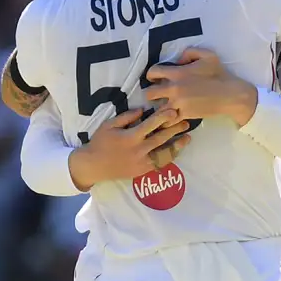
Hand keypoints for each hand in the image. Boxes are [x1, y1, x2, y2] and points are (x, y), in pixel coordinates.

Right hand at [68, 106, 190, 189]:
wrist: (93, 166)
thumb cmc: (100, 142)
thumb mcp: (109, 125)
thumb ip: (126, 117)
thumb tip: (142, 110)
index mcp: (131, 137)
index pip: (151, 124)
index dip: (164, 117)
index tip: (174, 111)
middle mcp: (139, 150)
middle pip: (162, 138)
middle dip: (175, 129)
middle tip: (186, 121)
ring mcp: (142, 162)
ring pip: (164, 153)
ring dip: (177, 145)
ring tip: (187, 137)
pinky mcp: (142, 170)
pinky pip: (159, 163)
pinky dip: (169, 157)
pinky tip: (176, 151)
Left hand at [144, 48, 257, 126]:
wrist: (230, 94)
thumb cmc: (219, 74)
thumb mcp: (207, 55)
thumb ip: (188, 53)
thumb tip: (177, 61)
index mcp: (177, 73)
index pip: (153, 72)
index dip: (151, 75)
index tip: (155, 79)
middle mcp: (174, 88)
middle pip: (149, 93)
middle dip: (151, 94)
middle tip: (157, 95)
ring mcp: (178, 103)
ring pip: (156, 110)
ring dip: (158, 108)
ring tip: (162, 108)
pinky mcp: (185, 114)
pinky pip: (169, 120)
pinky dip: (168, 120)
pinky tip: (171, 118)